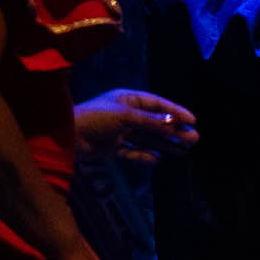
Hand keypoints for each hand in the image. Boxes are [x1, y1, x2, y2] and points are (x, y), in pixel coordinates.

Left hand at [72, 89, 195, 163]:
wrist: (65, 136)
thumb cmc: (95, 117)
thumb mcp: (125, 116)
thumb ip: (150, 122)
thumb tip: (174, 124)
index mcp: (129, 100)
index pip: (158, 105)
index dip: (176, 113)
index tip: (193, 120)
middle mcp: (125, 115)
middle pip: (155, 123)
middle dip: (174, 131)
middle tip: (193, 139)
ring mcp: (118, 132)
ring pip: (147, 138)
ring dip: (164, 144)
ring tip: (183, 151)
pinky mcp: (111, 147)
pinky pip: (132, 152)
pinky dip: (144, 156)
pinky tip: (158, 160)